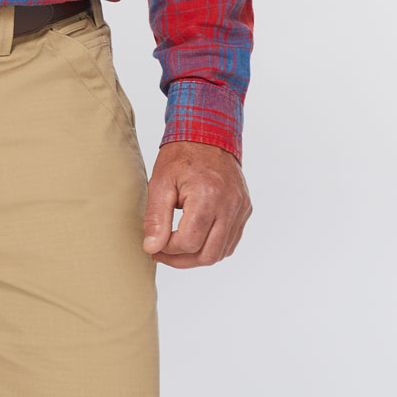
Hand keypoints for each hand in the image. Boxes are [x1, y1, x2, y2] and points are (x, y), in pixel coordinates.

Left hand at [141, 141, 252, 267]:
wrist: (208, 135)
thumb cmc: (182, 156)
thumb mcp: (160, 183)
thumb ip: (156, 218)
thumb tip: (152, 247)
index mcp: (208, 196)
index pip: (189, 242)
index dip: (168, 250)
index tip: (154, 244)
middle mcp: (230, 205)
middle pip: (207, 255)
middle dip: (181, 260)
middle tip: (162, 253)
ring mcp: (241, 209)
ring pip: (220, 253)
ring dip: (196, 257)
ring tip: (176, 247)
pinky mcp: (245, 210)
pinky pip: (230, 242)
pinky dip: (211, 247)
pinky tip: (195, 239)